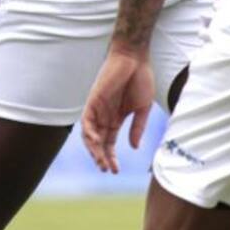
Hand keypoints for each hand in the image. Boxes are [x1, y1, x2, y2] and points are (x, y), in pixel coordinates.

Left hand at [82, 47, 155, 173]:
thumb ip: (138, 128)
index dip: (111, 157)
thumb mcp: (143, 108)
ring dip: (94, 149)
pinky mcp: (93, 100)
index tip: (116, 170)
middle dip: (101, 158)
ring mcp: (97, 108)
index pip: (109, 143)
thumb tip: (133, 147)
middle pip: (98, 142)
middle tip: (107, 170)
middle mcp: (104, 115)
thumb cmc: (141, 79)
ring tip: (101, 162)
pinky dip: (89, 133)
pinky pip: (86, 121)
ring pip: (90, 135)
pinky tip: (97, 143)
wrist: (135, 58)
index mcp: (116, 118)